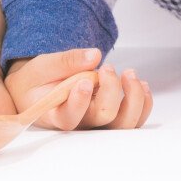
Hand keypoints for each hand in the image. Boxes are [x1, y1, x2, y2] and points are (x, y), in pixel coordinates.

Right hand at [4, 48, 152, 130]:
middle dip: (112, 90)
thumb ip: (66, 61)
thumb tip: (94, 55)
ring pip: (123, 124)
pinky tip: (141, 84)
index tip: (85, 81)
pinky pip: (134, 120)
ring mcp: (96, 123)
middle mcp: (79, 123)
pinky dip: (143, 103)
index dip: (80, 102)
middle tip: (106, 68)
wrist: (37, 93)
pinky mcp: (110, 119)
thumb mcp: (43, 66)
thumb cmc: (37, 82)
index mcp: (54, 114)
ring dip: (134, 98)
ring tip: (129, 73)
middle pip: (103, 117)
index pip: (69, 117)